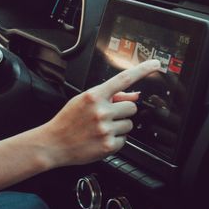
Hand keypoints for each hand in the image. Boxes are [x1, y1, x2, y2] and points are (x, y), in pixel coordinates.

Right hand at [36, 59, 160, 167]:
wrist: (53, 143)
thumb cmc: (67, 121)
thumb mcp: (83, 101)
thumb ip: (109, 97)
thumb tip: (134, 95)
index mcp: (94, 96)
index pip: (123, 79)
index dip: (142, 70)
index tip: (155, 63)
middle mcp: (101, 111)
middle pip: (132, 107)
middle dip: (123, 112)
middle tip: (107, 117)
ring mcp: (105, 129)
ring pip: (129, 125)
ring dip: (119, 127)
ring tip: (100, 129)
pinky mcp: (108, 145)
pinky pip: (124, 140)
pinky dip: (115, 141)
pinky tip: (100, 139)